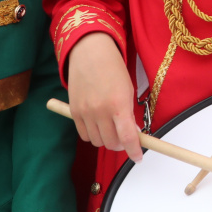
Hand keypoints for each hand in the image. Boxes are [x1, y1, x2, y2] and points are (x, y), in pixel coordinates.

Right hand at [67, 33, 141, 163]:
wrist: (90, 53)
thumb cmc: (114, 70)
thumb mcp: (127, 90)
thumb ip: (128, 114)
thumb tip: (131, 136)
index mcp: (118, 104)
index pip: (127, 137)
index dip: (134, 151)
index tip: (138, 158)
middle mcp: (100, 111)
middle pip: (111, 143)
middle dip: (121, 145)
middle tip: (125, 137)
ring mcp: (84, 112)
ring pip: (97, 142)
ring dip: (106, 140)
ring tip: (111, 128)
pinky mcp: (73, 112)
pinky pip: (84, 135)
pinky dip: (93, 135)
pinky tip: (98, 126)